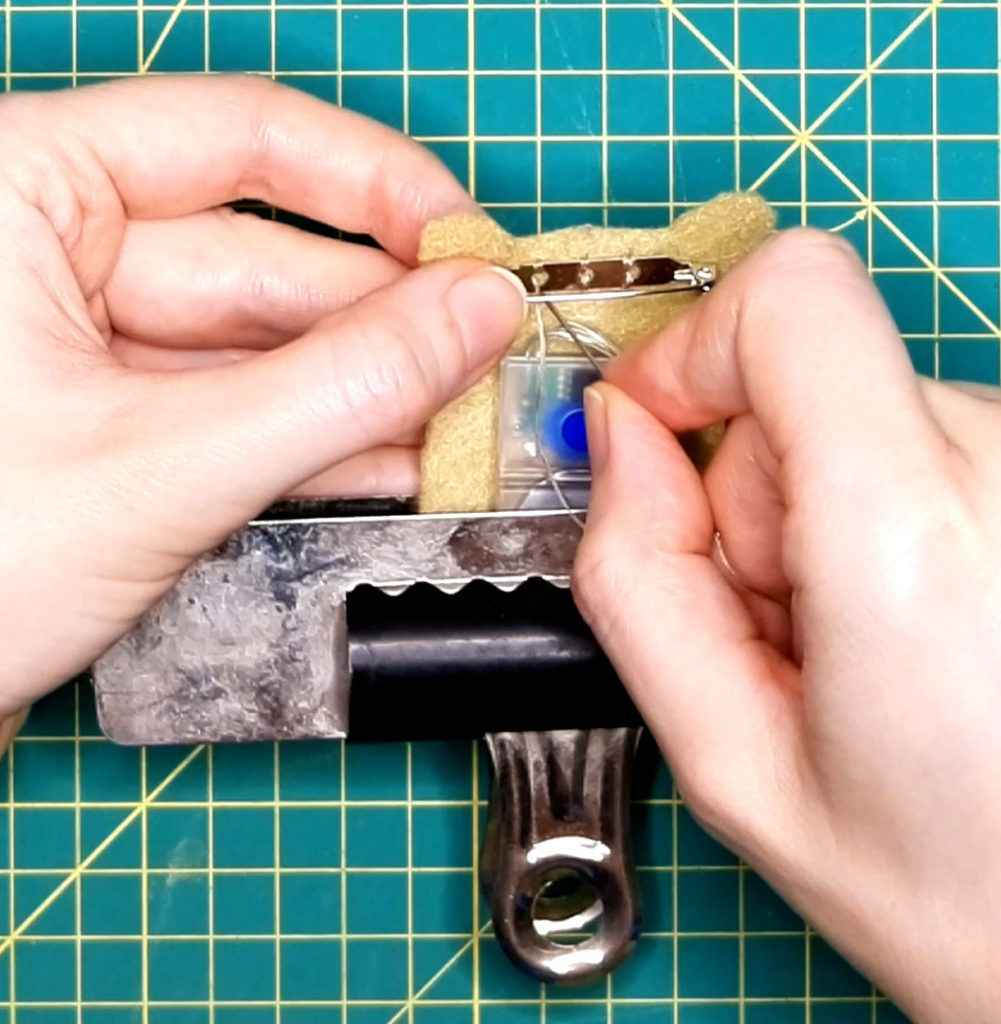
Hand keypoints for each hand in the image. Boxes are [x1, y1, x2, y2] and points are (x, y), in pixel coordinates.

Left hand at [0, 76, 524, 713]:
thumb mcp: (162, 464)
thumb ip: (338, 386)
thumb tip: (474, 312)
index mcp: (21, 190)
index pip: (236, 139)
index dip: (374, 188)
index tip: (467, 247)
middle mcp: (54, 253)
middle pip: (269, 260)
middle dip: (388, 321)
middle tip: (489, 356)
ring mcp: (89, 349)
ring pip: (264, 347)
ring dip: (367, 391)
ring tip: (460, 420)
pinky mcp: (118, 429)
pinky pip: (242, 411)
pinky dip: (320, 440)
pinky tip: (398, 457)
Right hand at [574, 229, 1000, 1021]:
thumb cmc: (946, 878)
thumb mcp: (727, 757)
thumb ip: (636, 576)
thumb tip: (622, 441)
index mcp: (909, 533)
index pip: (791, 299)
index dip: (692, 348)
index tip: (652, 425)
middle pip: (804, 385)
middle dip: (749, 493)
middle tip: (779, 627)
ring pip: (859, 422)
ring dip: (817, 519)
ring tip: (856, 647)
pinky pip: (922, 452)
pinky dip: (880, 523)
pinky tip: (912, 629)